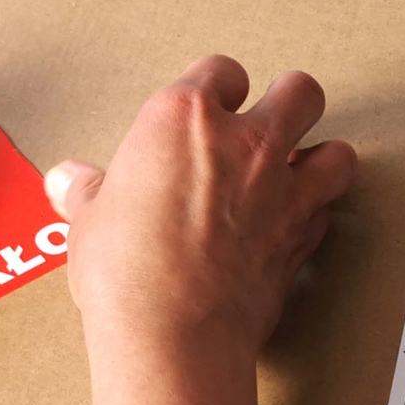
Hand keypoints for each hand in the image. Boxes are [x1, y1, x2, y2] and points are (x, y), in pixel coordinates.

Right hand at [49, 57, 356, 404]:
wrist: (172, 331)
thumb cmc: (126, 270)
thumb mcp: (89, 221)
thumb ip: (89, 193)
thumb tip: (68, 182)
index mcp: (183, 118)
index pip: (219, 72)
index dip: (218, 88)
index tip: (210, 105)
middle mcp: (244, 142)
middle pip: (300, 93)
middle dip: (292, 103)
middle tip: (273, 123)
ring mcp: (281, 190)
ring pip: (336, 153)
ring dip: (323, 160)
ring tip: (302, 172)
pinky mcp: (300, 240)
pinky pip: (325, 214)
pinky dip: (314, 218)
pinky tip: (293, 226)